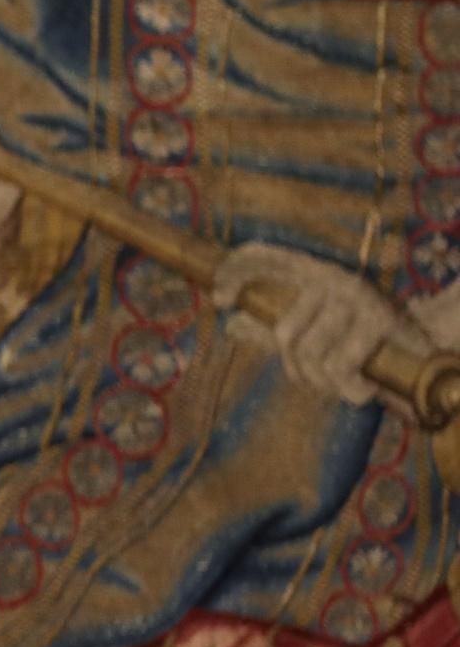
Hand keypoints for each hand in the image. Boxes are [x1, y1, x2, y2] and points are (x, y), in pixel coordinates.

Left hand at [213, 242, 423, 406]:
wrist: (426, 348)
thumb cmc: (363, 341)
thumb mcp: (316, 330)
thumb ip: (273, 328)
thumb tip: (232, 323)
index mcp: (314, 276)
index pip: (264, 257)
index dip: (235, 272)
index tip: (220, 300)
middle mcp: (333, 279)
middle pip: (284, 335)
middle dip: (299, 369)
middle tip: (322, 378)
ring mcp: (356, 297)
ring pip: (310, 356)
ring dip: (326, 383)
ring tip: (347, 381)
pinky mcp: (378, 320)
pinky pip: (339, 368)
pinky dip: (349, 389)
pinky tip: (364, 386)